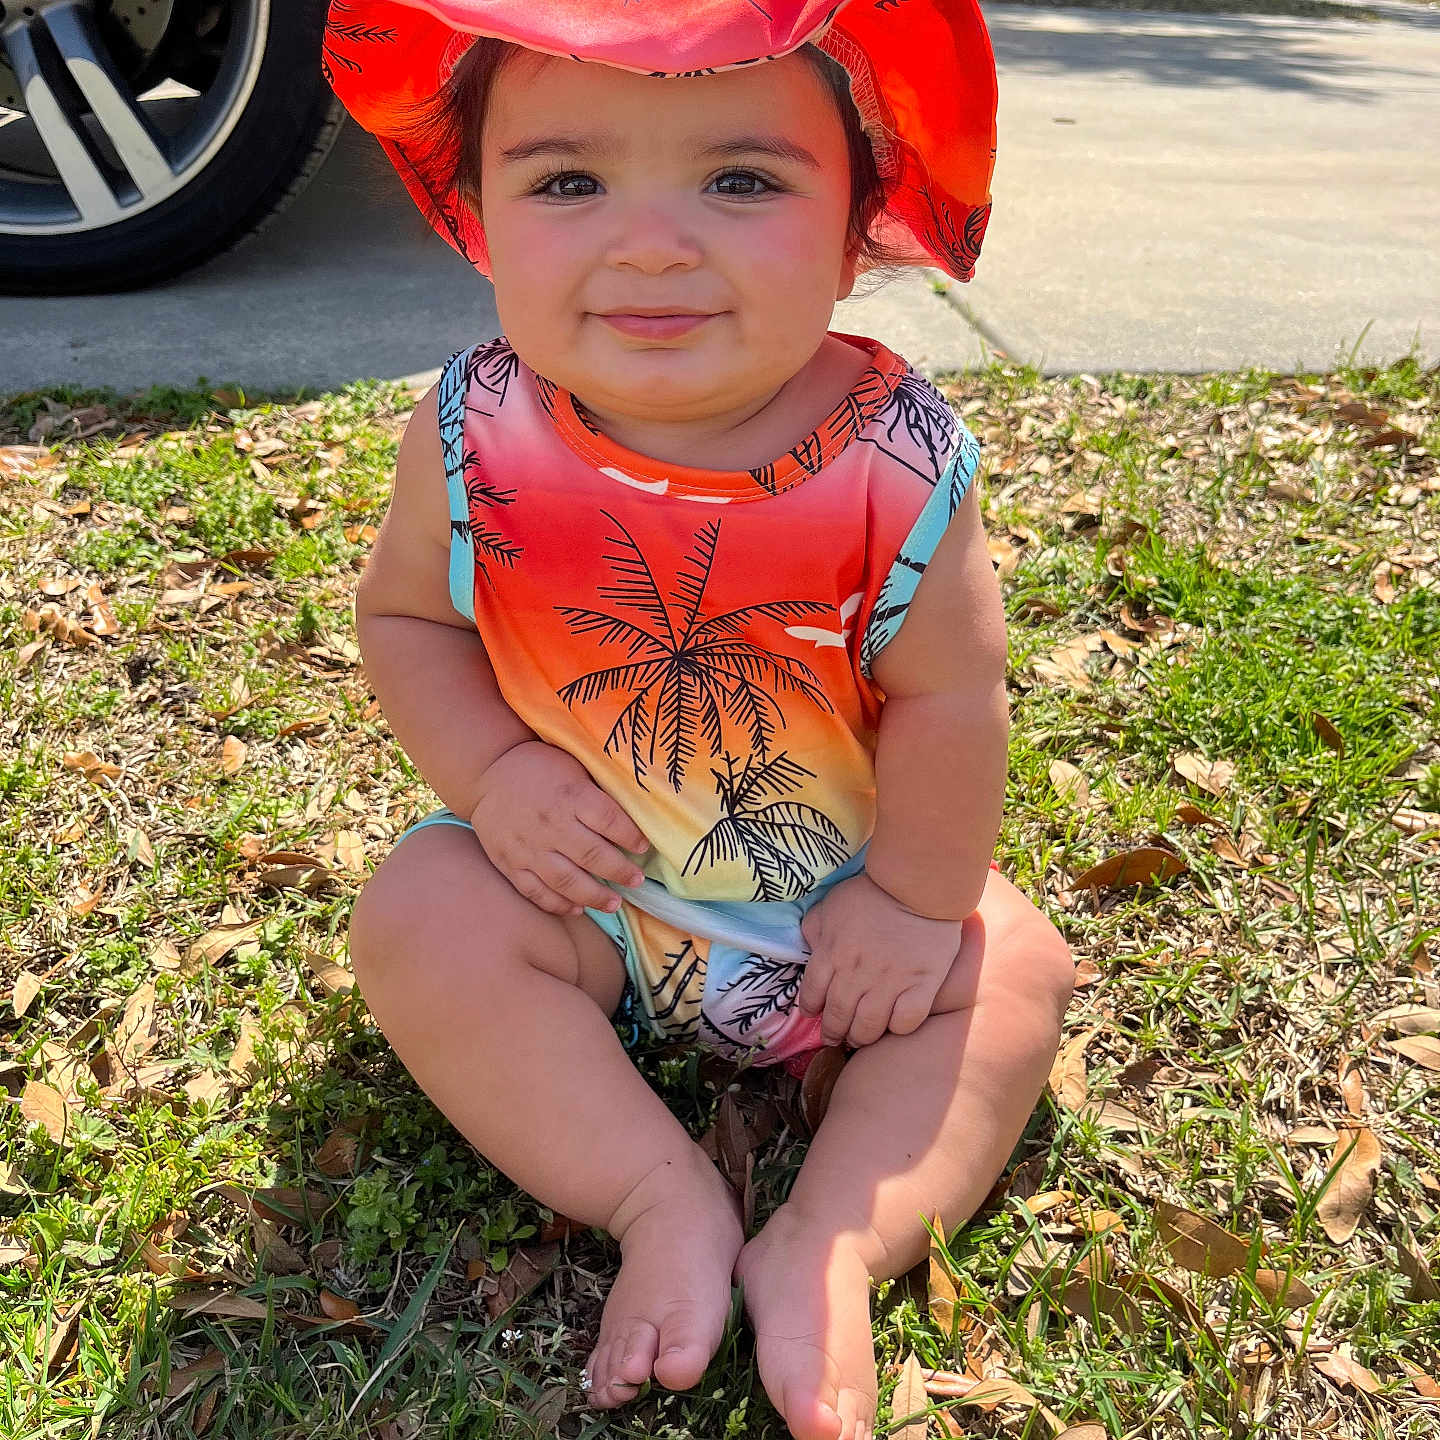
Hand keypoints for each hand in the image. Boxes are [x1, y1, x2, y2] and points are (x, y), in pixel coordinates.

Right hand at [468, 741, 648, 916]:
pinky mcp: (510, 863)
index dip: (630, 836)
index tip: (643, 847)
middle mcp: (550, 824)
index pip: (608, 820)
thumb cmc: (540, 768)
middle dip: (619, 871)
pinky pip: (535, 891)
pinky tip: (576, 909)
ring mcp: (528, 847)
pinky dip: (556, 904)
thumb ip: (597, 794)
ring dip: (593, 896)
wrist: (488, 773)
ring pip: (565, 880)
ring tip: (613, 903)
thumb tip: (633, 818)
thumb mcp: (574, 768)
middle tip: (636, 881)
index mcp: (570, 795)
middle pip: (591, 855)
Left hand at [796, 871, 964, 1048]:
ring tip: (859, 1039)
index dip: (810, 1008)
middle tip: (834, 1037)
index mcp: (832, 953)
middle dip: (832, 1031)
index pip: (812, 993)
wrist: (918, 885)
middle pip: (838, 1015)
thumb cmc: (872, 892)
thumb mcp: (831, 904)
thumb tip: (809, 946)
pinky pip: (906, 1021)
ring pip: (868, 1026)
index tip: (814, 1013)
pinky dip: (897, 1028)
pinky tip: (893, 1024)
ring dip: (860, 1037)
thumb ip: (815, 927)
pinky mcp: (922, 985)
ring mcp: (891, 982)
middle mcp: (857, 973)